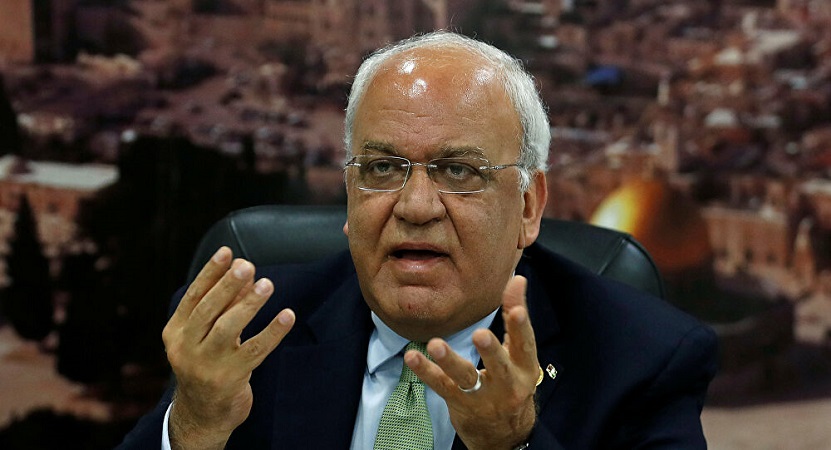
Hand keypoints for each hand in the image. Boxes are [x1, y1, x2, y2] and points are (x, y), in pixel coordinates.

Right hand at [162, 247, 295, 449]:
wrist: (204, 413)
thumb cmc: (208, 364)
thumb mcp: (208, 333)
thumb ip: (224, 304)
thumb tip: (243, 270)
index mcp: (176, 332)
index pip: (193, 297)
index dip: (210, 273)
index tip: (227, 252)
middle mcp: (186, 348)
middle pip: (208, 310)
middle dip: (228, 285)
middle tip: (247, 266)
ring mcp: (207, 365)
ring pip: (228, 329)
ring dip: (249, 304)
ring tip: (267, 284)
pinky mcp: (230, 378)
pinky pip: (255, 350)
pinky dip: (273, 331)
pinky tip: (287, 315)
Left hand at [406, 275, 537, 449]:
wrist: (503, 435)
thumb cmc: (511, 381)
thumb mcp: (520, 353)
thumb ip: (515, 315)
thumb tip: (517, 278)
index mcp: (524, 367)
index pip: (525, 343)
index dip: (521, 326)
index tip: (516, 309)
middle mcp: (507, 384)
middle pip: (499, 366)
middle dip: (489, 350)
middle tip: (479, 334)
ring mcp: (482, 396)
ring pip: (466, 377)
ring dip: (450, 361)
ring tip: (436, 345)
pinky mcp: (459, 403)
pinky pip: (441, 385)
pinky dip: (425, 371)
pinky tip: (412, 356)